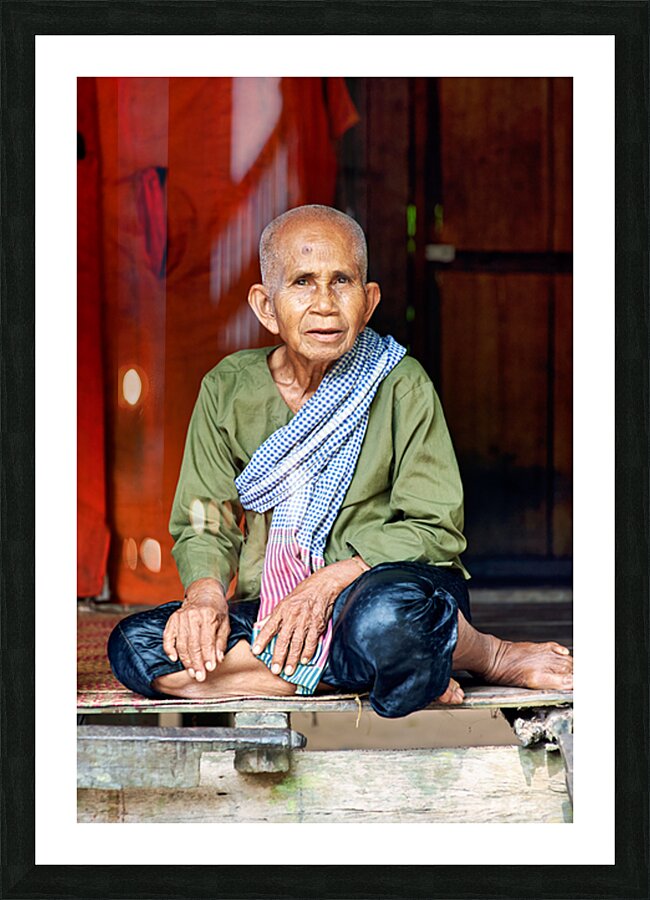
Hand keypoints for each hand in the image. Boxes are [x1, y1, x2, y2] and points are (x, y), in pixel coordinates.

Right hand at [162, 578, 229, 681]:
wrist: (204, 592)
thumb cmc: (216, 609)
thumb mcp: (225, 623)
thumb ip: (221, 642)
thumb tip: (218, 659)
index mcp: (208, 615)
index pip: (206, 640)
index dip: (207, 656)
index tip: (209, 669)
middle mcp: (192, 616)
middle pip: (193, 645)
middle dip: (196, 663)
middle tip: (199, 676)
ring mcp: (180, 617)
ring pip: (181, 644)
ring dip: (186, 661)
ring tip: (191, 672)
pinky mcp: (172, 619)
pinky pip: (168, 637)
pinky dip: (169, 649)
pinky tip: (174, 659)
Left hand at [252, 557, 367, 676]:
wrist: (322, 586)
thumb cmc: (302, 594)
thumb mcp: (283, 602)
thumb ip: (271, 616)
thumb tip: (258, 625)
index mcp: (282, 611)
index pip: (269, 627)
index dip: (262, 639)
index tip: (256, 651)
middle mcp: (292, 617)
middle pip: (283, 640)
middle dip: (279, 656)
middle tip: (275, 670)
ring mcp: (305, 622)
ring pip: (297, 644)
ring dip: (293, 659)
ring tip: (288, 671)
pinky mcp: (317, 625)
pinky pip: (312, 642)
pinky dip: (308, 652)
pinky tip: (304, 661)